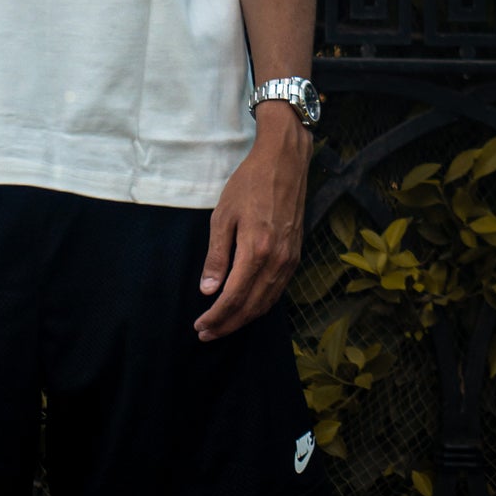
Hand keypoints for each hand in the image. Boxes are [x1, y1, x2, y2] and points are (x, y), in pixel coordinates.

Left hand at [193, 105, 311, 340]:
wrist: (284, 162)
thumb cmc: (249, 183)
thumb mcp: (224, 215)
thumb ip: (217, 256)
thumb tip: (208, 290)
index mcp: (256, 251)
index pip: (234, 297)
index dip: (216, 316)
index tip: (200, 326)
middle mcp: (277, 261)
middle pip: (251, 306)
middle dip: (228, 324)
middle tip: (207, 333)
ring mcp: (290, 260)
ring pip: (267, 302)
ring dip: (244, 318)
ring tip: (223, 325)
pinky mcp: (295, 255)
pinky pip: (278, 290)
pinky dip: (261, 305)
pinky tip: (247, 307)